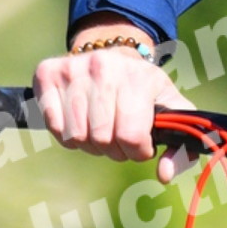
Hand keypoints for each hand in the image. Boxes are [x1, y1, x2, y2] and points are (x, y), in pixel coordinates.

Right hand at [34, 44, 184, 172]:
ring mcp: (73, 68)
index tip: (140, 144)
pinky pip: (53, 126)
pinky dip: (66, 134)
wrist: (112, 52)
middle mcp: (104, 67)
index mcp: (138, 76)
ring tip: (99, 129)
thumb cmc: (143, 88)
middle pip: (101, 139)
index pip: (131, 137)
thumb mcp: (170, 108)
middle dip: (113, 149)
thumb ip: (179, 145)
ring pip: (76, 137)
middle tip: (118, 137)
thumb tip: (164, 175)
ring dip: (89, 144)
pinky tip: (79, 120)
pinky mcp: (47, 72)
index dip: (136, 151)